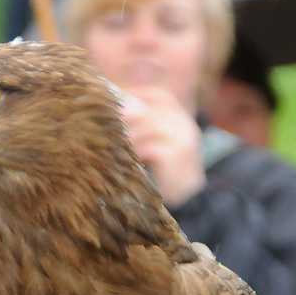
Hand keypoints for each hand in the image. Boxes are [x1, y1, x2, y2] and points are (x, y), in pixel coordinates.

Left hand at [122, 85, 204, 205]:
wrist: (188, 199)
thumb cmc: (167, 171)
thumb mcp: (158, 144)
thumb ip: (145, 129)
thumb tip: (116, 115)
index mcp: (182, 120)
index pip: (162, 97)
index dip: (140, 95)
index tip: (117, 99)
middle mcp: (185, 127)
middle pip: (153, 109)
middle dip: (129, 113)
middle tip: (107, 119)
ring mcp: (182, 141)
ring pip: (151, 125)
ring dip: (130, 133)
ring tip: (112, 140)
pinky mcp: (175, 156)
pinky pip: (151, 147)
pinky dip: (136, 151)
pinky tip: (125, 157)